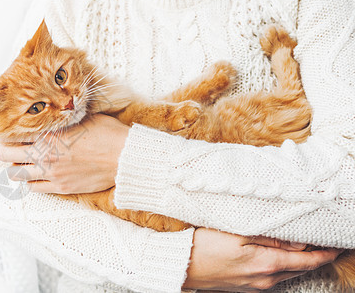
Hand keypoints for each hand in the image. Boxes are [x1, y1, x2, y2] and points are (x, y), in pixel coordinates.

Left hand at [0, 114, 129, 193]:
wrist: (125, 158)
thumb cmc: (107, 133)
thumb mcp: (84, 117)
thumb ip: (64, 117)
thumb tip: (59, 108)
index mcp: (49, 134)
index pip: (14, 134)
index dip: (8, 133)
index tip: (9, 132)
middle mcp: (45, 154)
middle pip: (7, 155)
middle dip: (4, 151)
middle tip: (7, 149)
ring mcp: (51, 173)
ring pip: (17, 175)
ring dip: (14, 169)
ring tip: (19, 164)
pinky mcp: (61, 187)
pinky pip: (34, 189)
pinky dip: (29, 183)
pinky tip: (32, 177)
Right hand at [183, 228, 342, 291]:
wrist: (180, 265)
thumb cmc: (204, 245)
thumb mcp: (238, 233)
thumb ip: (271, 237)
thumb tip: (299, 241)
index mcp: (267, 264)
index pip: (308, 260)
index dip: (326, 253)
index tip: (338, 244)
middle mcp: (265, 280)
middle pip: (300, 268)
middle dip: (316, 257)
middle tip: (326, 243)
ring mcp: (254, 286)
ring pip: (287, 273)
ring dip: (299, 262)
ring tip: (306, 247)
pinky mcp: (244, 287)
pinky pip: (272, 278)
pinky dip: (282, 267)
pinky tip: (278, 257)